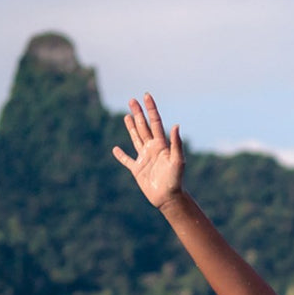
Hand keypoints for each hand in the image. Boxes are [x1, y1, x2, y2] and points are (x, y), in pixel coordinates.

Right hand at [112, 94, 184, 208]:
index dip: (151, 109)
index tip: (146, 96)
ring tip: (127, 116)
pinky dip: (120, 155)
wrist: (169, 198)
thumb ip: (176, 144)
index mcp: (161, 145)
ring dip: (131, 127)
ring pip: (136, 139)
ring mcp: (144, 159)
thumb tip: (176, 125)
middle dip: (138, 113)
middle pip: (144, 127)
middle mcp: (152, 149)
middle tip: (132, 100)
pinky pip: (127, 161)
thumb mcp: (178, 161)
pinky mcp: (137, 170)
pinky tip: (115, 149)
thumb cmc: (176, 180)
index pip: (155, 122)